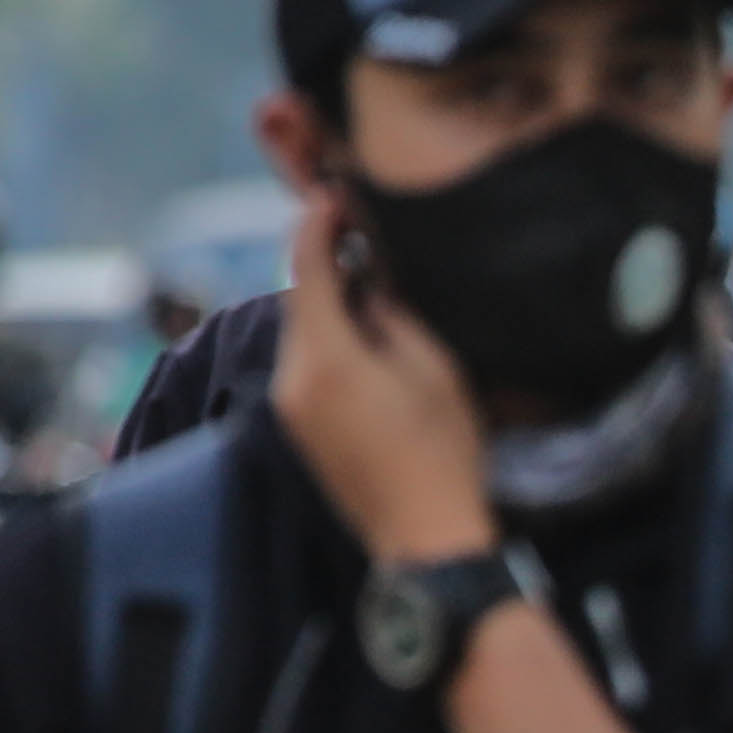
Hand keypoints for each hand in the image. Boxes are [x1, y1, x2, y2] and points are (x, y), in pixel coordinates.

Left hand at [272, 192, 492, 562]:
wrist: (426, 537)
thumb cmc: (443, 455)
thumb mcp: (434, 369)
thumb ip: (393, 315)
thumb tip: (369, 284)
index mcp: (326, 357)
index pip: (306, 268)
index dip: (317, 224)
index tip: (332, 195)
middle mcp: (293, 377)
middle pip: (300, 300)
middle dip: (327, 269)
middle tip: (364, 245)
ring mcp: (290, 406)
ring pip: (303, 334)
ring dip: (332, 310)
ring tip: (376, 302)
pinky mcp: (298, 428)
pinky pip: (306, 366)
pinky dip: (330, 345)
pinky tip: (370, 350)